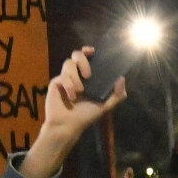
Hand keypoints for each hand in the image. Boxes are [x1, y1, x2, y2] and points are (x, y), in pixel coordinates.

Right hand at [18, 48, 126, 177]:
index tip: (92, 51)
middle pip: (76, 54)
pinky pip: (62, 76)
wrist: (67, 126)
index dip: (88, 51)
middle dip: (83, 61)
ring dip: (75, 76)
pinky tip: (72, 97)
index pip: (87, 57)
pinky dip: (69, 86)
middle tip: (88, 75)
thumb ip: (116, 95)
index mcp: (88, 77)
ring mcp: (65, 78)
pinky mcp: (56, 83)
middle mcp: (76, 74)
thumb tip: (122, 79)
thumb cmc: (85, 116)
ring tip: (80, 91)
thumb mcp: (105, 107)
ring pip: (68, 64)